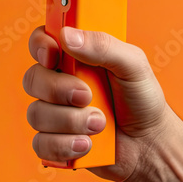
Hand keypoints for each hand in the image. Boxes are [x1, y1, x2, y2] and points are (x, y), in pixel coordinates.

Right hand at [23, 25, 174, 181]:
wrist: (150, 144)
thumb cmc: (142, 100)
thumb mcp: (133, 65)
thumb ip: (103, 46)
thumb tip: (67, 35)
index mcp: (75, 57)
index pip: (41, 42)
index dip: (40, 46)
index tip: (54, 56)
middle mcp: (59, 83)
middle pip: (32, 79)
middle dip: (59, 90)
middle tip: (88, 96)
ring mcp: (55, 114)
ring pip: (36, 114)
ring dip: (71, 121)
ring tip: (100, 125)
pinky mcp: (55, 142)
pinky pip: (40, 144)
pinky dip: (65, 145)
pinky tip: (88, 145)